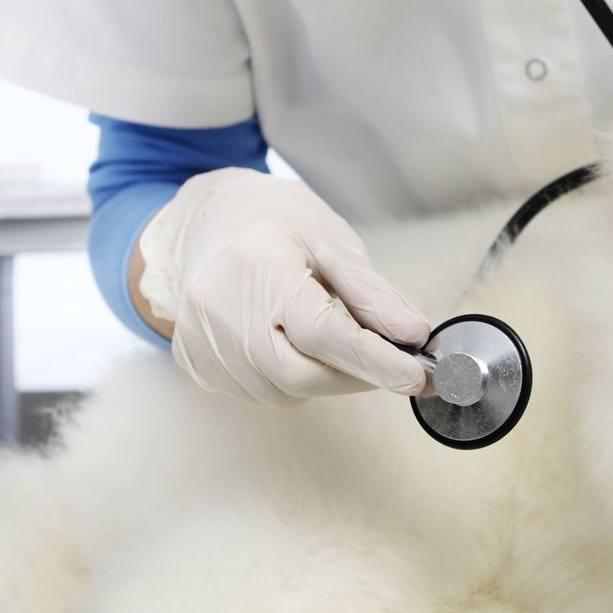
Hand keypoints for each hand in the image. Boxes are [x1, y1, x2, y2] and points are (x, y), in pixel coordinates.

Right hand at [135, 167, 432, 406]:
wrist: (212, 219)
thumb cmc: (276, 223)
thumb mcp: (332, 242)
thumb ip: (372, 294)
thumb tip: (412, 334)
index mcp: (260, 265)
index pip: (322, 332)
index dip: (374, 361)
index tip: (416, 376)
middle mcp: (219, 307)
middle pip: (299, 374)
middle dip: (354, 376)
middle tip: (387, 362)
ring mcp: (202, 338)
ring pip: (281, 391)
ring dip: (323, 379)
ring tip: (331, 339)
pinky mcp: (195, 360)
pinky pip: (257, 392)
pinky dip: (290, 380)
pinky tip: (295, 345)